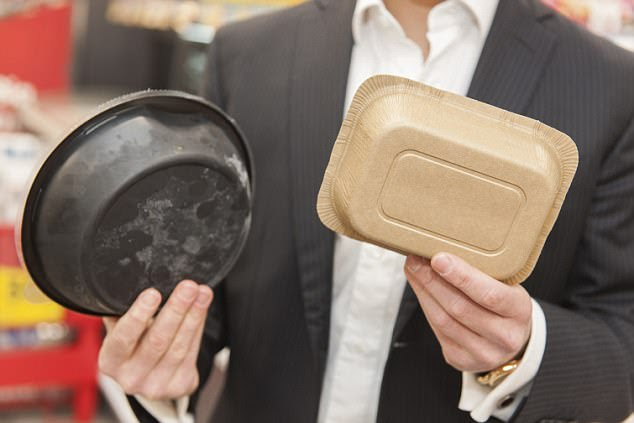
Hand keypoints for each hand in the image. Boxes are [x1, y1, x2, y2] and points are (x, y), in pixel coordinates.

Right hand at [98, 280, 212, 399]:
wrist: (148, 376)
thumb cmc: (134, 343)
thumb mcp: (120, 329)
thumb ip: (124, 310)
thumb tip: (135, 278)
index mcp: (110, 361)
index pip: (123, 338)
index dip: (139, 315)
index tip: (153, 293)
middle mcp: (130, 378)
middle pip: (157, 341)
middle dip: (175, 310)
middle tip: (188, 286)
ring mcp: (156, 386)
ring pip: (179, 346)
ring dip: (194, 314)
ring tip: (203, 291)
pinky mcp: (180, 385)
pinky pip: (192, 351)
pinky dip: (199, 325)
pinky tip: (203, 306)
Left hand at [404, 253, 531, 372]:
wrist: (510, 340)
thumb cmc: (504, 304)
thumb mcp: (507, 286)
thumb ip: (483, 273)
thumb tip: (442, 251)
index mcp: (520, 311)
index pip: (490, 293)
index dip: (461, 276)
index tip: (438, 258)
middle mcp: (504, 337)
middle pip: (459, 307)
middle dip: (432, 280)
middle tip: (415, 258)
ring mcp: (483, 353)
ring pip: (443, 320)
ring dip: (423, 291)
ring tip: (413, 269)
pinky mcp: (461, 360)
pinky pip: (437, 330)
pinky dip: (426, 306)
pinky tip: (420, 288)